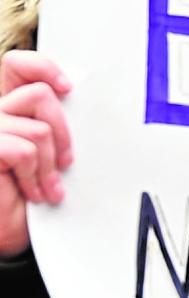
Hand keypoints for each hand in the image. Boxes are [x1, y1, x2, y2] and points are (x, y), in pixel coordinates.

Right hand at [0, 51, 72, 257]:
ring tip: (46, 186)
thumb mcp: (46, 153)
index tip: (67, 88)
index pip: (16, 65)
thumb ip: (49, 122)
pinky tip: (32, 192)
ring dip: (49, 165)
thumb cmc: (25, 195)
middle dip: (63, 131)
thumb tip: (73, 96)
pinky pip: (22, 151)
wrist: (8, 231)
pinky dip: (35, 176)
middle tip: (66, 162)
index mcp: (8, 108)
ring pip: (37, 129)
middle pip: (39, 95)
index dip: (42, 67)